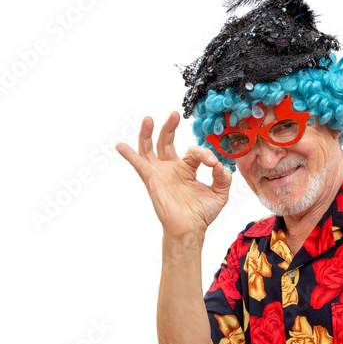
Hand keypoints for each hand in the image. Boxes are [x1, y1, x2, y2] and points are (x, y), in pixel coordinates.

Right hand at [116, 111, 230, 237]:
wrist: (190, 229)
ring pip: (149, 148)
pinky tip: (119, 145)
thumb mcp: (220, 193)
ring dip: (147, 133)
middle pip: (166, 141)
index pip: (193, 152)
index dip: (204, 154)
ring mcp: (161, 173)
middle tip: (175, 114)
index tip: (213, 163)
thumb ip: (223, 177)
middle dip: (169, 127)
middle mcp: (172, 168)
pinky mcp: (152, 180)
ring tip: (148, 118)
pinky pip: (138, 165)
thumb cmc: (202, 214)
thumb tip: (219, 164)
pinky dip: (128, 155)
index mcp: (187, 169)